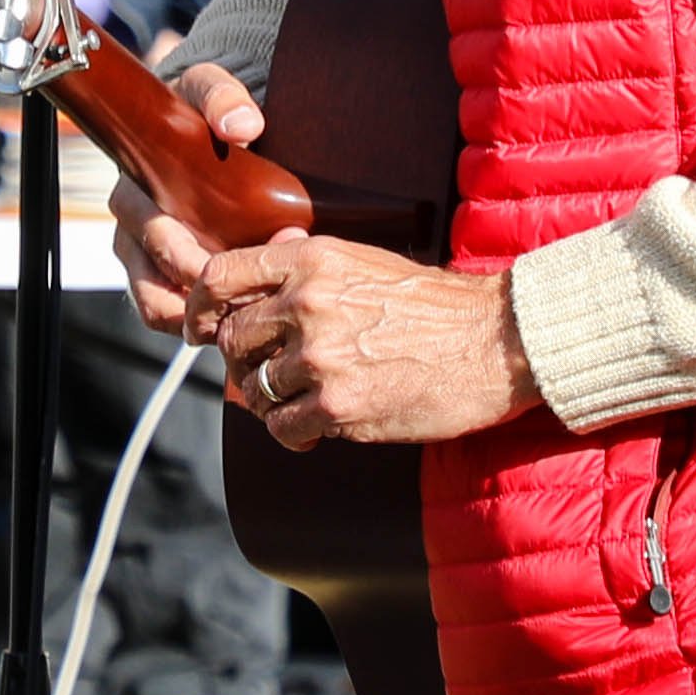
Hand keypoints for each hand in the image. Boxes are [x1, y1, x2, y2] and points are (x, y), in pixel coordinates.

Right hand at [117, 61, 265, 336]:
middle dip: (211, 294)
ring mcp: (142, 256)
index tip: (253, 253)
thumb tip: (241, 126)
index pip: (154, 240)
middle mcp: (130, 228)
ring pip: (158, 309)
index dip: (198, 260)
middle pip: (157, 285)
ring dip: (200, 318)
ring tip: (249, 311)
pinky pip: (170, 314)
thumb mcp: (210, 89)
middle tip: (262, 290)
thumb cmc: (198, 108)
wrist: (198, 121)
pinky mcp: (160, 274)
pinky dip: (201, 321)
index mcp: (132, 189)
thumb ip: (223, 99)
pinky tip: (240, 312)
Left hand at [201, 235, 533, 446]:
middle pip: (232, 338)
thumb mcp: (366, 261)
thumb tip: (257, 275)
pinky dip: (294, 432)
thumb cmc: (436, 307)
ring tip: (306, 401)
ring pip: (255, 387)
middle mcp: (308, 304)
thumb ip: (308, 269)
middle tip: (272, 372)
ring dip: (273, 400)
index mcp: (312, 261)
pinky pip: (281, 427)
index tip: (199, 328)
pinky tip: (318, 427)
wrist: (496, 344)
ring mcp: (320, 357)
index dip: (200, 307)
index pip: (221, 276)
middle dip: (246, 360)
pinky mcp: (338, 406)